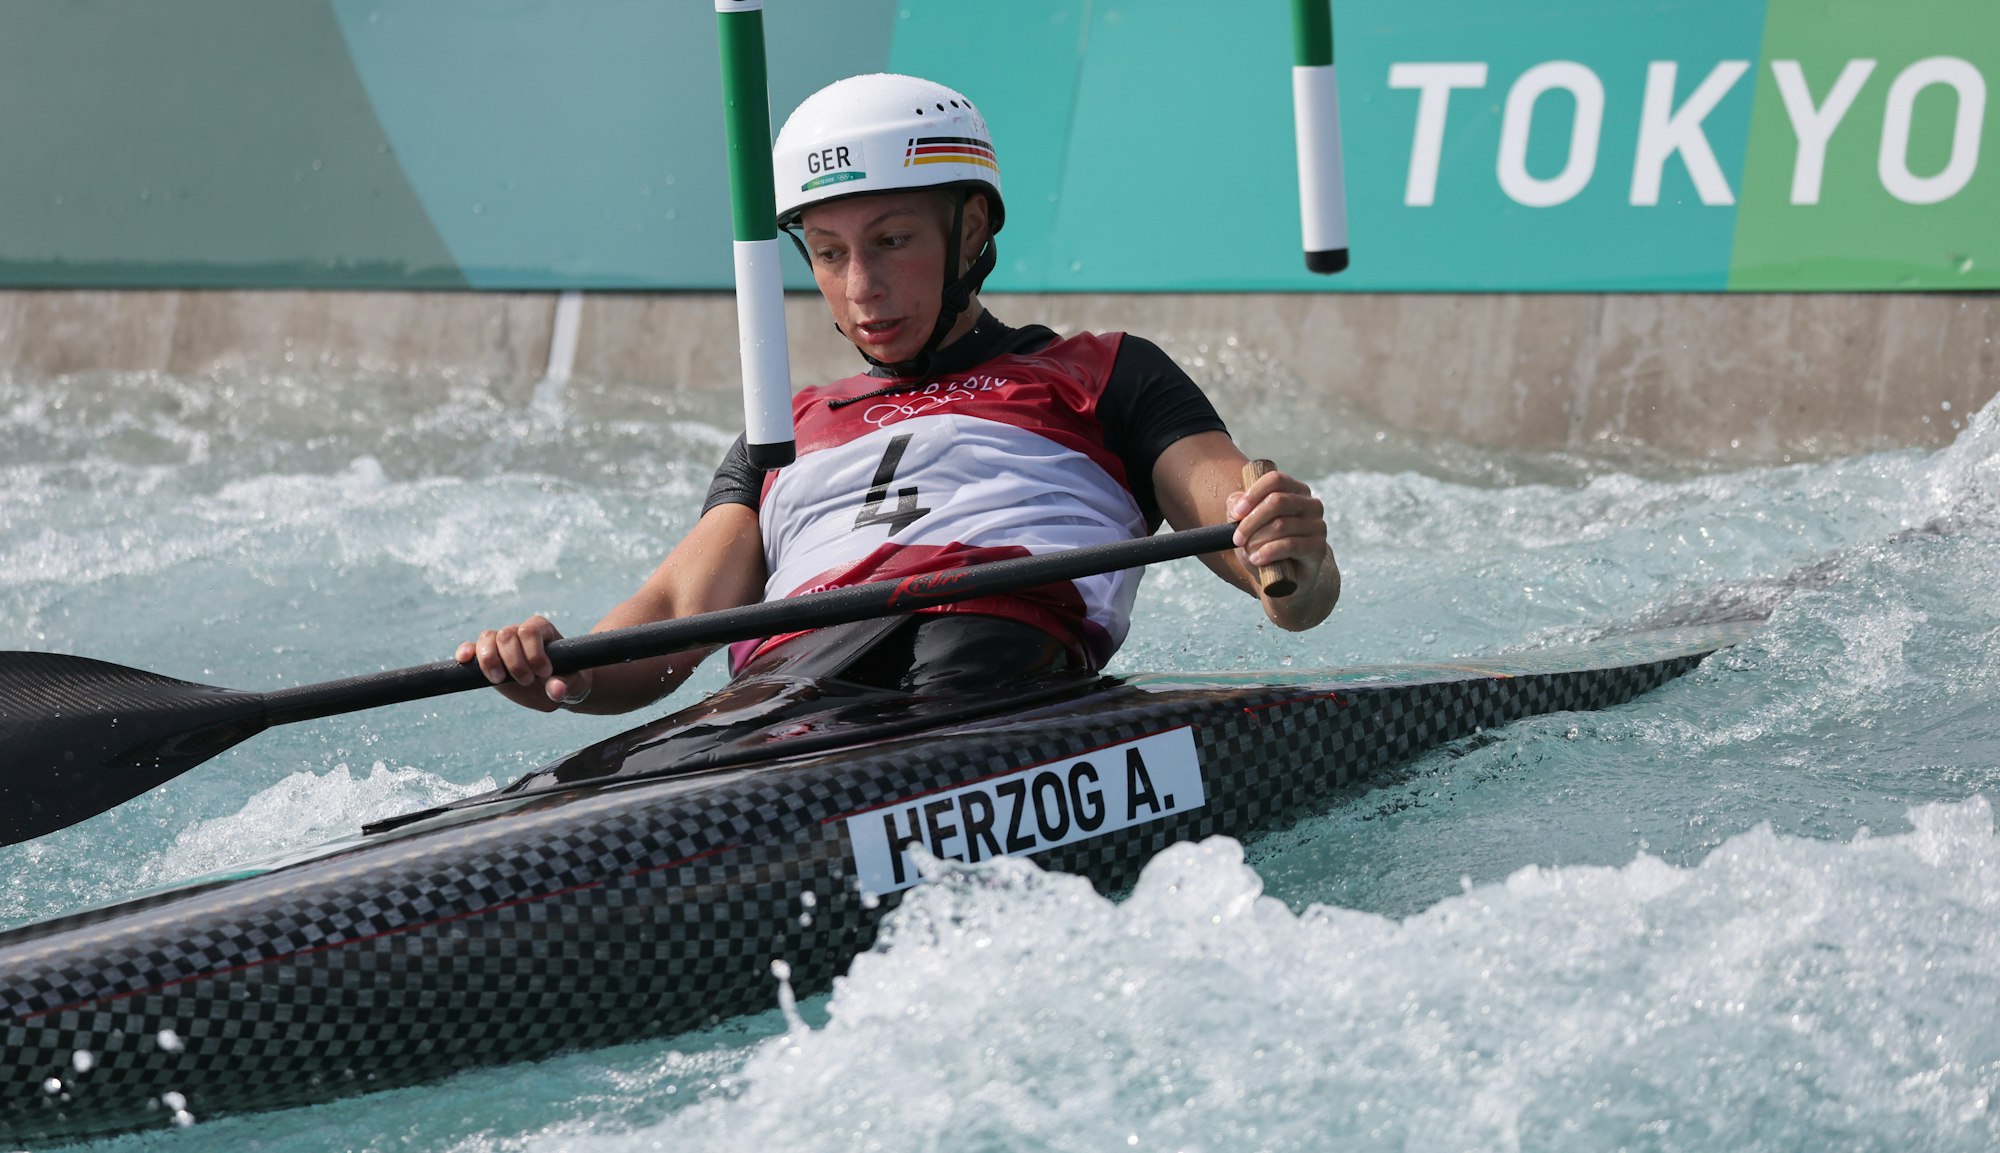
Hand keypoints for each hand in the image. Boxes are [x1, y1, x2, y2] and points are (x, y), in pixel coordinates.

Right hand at [454, 615, 593, 711]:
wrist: (553, 689)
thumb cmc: (565, 681)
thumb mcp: (572, 684)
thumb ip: (565, 685)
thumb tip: (556, 690)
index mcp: (541, 630)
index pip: (530, 631)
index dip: (534, 652)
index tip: (544, 673)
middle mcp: (519, 632)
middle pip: (506, 635)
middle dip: (514, 661)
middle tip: (526, 681)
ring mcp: (501, 643)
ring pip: (487, 638)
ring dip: (489, 659)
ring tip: (498, 679)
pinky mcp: (487, 657)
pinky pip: (472, 647)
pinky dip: (466, 651)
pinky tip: (464, 660)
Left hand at [1225, 468, 1337, 628]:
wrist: (1283, 579)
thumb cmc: (1264, 546)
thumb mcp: (1246, 525)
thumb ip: (1238, 509)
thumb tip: (1236, 502)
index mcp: (1295, 491)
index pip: (1275, 480)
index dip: (1253, 494)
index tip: (1235, 513)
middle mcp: (1311, 504)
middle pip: (1277, 501)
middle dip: (1251, 521)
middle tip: (1236, 539)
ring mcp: (1318, 526)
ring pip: (1281, 525)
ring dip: (1257, 540)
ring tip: (1248, 552)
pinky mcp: (1319, 548)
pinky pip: (1290, 545)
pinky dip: (1268, 552)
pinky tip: (1257, 559)